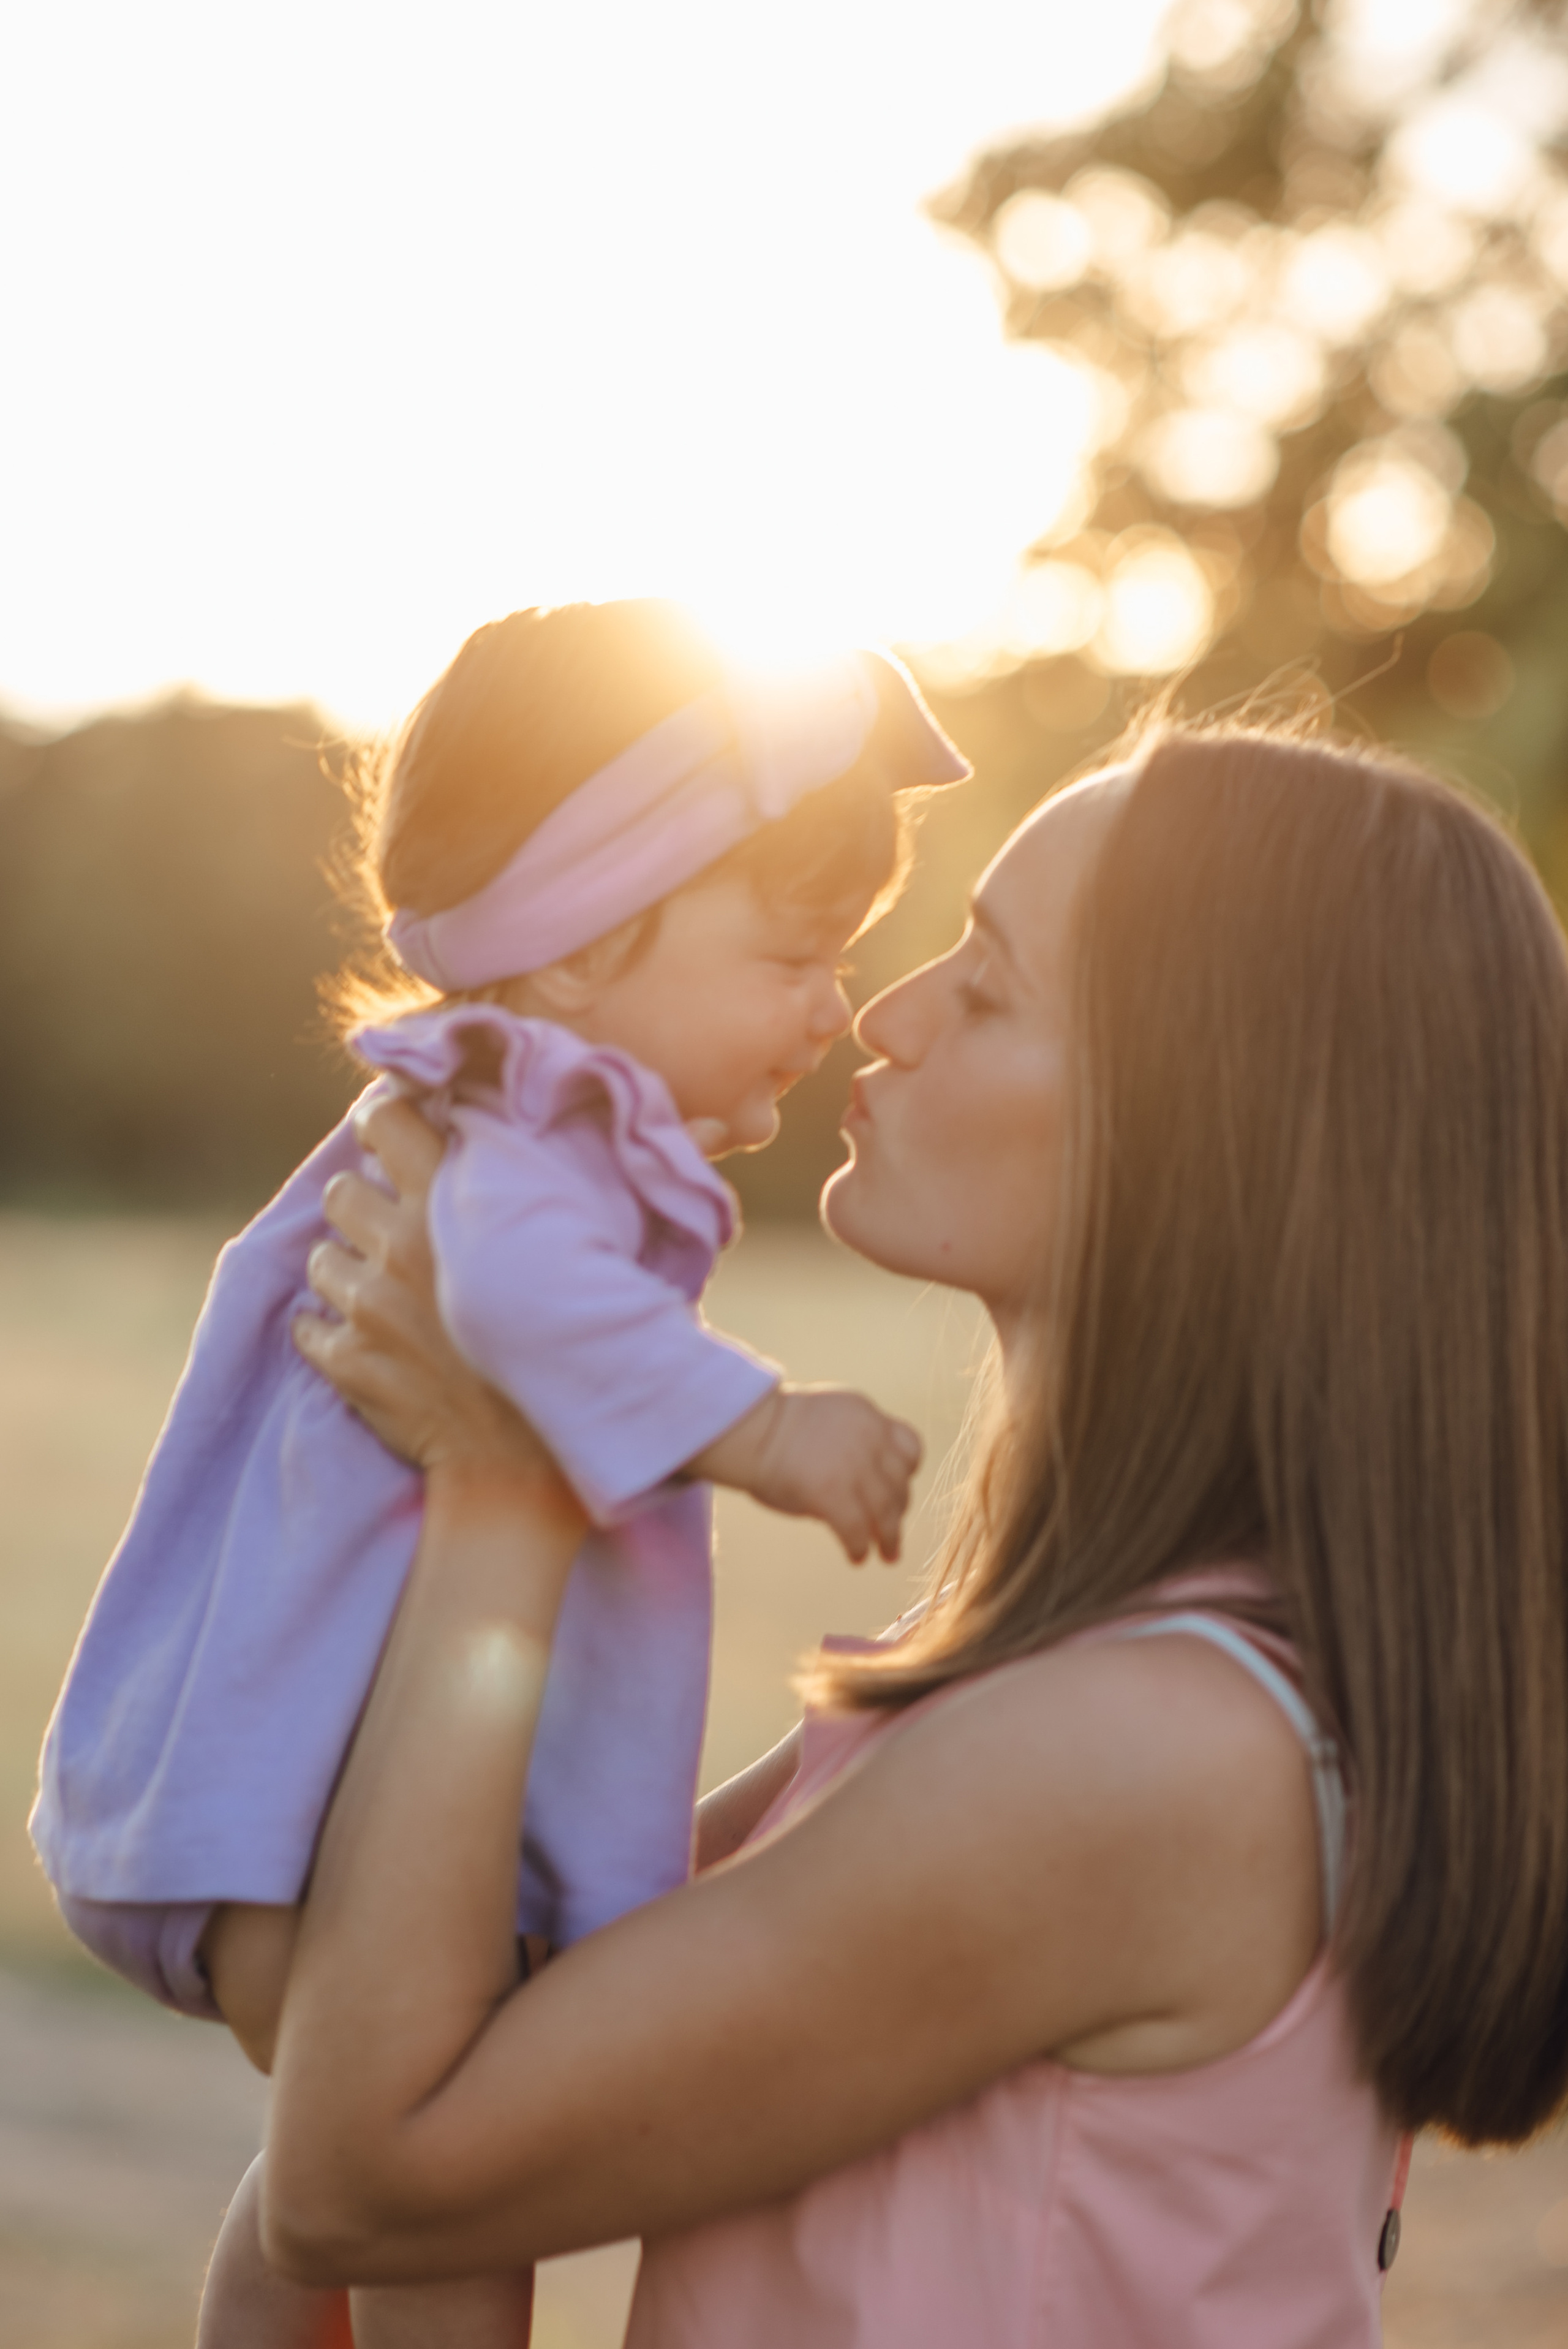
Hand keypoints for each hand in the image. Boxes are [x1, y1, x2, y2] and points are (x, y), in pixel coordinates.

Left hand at [293, 1094, 565, 1490]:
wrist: (535, 1467)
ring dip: (349, 1269)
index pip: (386, 1119)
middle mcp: (401, 1245)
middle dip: (363, 1204)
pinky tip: (371, 1343)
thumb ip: (551, 1185)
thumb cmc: (578, 1353)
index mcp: (454, 1205)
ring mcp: (366, 1306)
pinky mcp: (345, 1362)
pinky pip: (308, 1326)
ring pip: (320, 1256)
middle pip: (340, 1188)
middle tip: (397, 1228)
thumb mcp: (583, 1250)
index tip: (392, 1136)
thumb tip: (568, 1135)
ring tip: (388, 1294)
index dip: (382, 1121)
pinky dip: (331, 1331)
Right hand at [695, 1385, 922, 1562]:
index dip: (906, 1472)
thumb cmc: (775, 1428)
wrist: (747, 1428)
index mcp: (868, 1416)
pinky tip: (856, 1557)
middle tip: (892, 1533)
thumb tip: (866, 1485)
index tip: (897, 1487)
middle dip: (898, 1511)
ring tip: (887, 1555)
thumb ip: (855, 1444)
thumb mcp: (830, 1419)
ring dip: (889, 1538)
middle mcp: (869, 1439)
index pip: (910, 1446)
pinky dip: (860, 1547)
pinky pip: (857, 1529)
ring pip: (886, 1511)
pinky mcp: (833, 1494)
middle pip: (899, 1484)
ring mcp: (853, 1467)